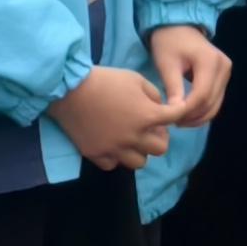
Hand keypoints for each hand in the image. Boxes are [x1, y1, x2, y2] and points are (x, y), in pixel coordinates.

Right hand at [52, 65, 176, 168]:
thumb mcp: (136, 80)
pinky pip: (113, 165)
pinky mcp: (95, 154)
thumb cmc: (105, 80)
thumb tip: (161, 107)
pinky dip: (116, 158)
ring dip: (139, 151)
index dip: (177, 112)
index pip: (175, 118)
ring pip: (139, 163)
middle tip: (150, 128)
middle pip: (160, 149)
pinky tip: (112, 145)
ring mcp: (114, 148)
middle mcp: (134, 137)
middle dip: (159, 137)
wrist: (69, 89)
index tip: (171, 110)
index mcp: (148, 116)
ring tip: (131, 140)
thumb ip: (154, 95)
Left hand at [149, 24, 232, 128]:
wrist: (179, 27)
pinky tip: (189, 113)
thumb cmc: (169, 43)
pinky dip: (204, 109)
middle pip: (212, 101)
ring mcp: (227, 71)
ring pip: (217, 103)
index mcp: (210, 61)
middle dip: (193, 116)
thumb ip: (173, 87)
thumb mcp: (167, 64)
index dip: (187, 110)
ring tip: (179, 120)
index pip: (202, 94)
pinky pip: (216, 98)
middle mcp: (224, 67)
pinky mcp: (224, 75)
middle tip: (172, 122)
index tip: (170, 118)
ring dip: (199, 115)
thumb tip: (174, 112)